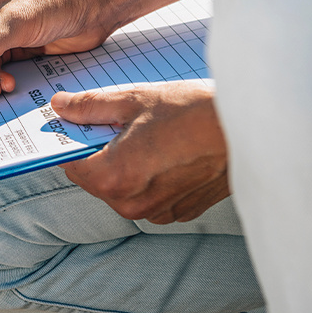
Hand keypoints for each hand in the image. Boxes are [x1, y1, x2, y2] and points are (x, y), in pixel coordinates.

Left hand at [52, 82, 228, 223]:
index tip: (76, 125)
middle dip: (98, 153)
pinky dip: (149, 178)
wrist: (251, 128)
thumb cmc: (194, 111)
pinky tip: (166, 153)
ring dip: (123, 167)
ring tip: (147, 137)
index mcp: (114, 177)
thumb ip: (90, 107)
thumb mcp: (134, 100)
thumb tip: (60, 106)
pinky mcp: (179, 212)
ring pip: (121, 190)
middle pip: (94, 179)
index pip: (71, 165)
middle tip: (117, 124)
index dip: (71, 142)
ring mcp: (157, 211)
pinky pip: (148, 196)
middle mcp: (132, 203)